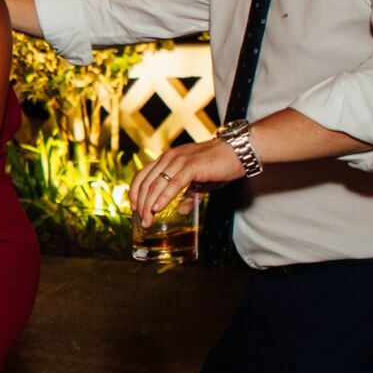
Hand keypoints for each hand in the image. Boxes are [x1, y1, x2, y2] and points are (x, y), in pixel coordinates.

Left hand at [128, 140, 243, 225]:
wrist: (238, 152)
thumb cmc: (219, 166)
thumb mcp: (199, 183)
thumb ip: (188, 195)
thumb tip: (180, 211)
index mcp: (167, 159)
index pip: (142, 175)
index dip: (134, 192)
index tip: (134, 208)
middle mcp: (169, 158)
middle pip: (146, 183)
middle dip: (141, 204)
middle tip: (142, 221)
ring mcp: (179, 160)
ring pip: (157, 185)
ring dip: (149, 205)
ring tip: (148, 220)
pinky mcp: (192, 166)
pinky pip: (173, 184)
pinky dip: (164, 197)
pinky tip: (158, 208)